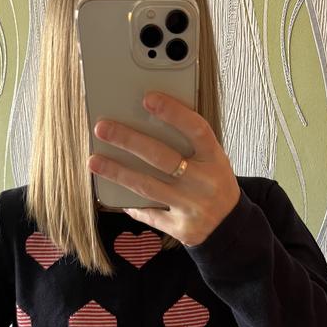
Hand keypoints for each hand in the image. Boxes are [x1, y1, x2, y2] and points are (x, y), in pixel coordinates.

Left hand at [87, 91, 241, 246]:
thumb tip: (145, 121)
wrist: (231, 227)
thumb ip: (189, 144)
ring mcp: (192, 207)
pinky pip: (149, 214)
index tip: (148, 98)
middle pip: (162, 158)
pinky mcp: (181, 229)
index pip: (196, 130)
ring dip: (117, 172)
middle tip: (102, 128)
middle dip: (129, 141)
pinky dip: (131, 204)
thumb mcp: (213, 161)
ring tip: (94, 160)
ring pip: (148, 186)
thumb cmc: (214, 184)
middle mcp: (204, 183)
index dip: (174, 113)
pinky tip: (113, 193)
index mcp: (215, 160)